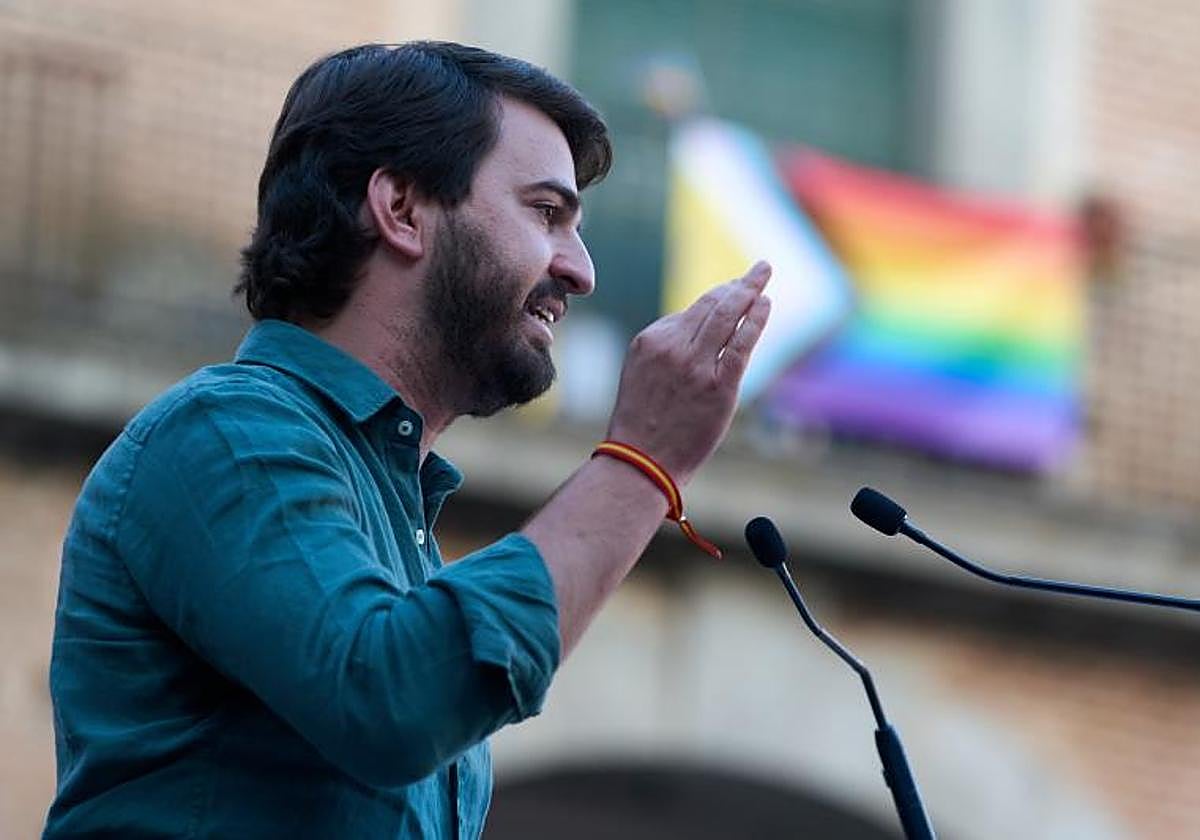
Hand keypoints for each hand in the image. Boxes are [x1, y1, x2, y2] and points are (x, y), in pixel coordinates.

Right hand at [604, 261, 771, 484]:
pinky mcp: (718, 385)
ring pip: (727, 316)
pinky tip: (766, 304)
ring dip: (750, 291)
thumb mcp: (642, 375)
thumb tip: (705, 332)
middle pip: (711, 305)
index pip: (690, 312)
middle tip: (758, 270)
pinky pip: (741, 342)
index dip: (717, 300)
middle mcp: (672, 347)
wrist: (642, 462)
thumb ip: (669, 352)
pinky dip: (756, 319)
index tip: (733, 293)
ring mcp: (696, 365)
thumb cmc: (642, 425)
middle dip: (737, 285)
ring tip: (764, 274)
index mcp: (649, 341)